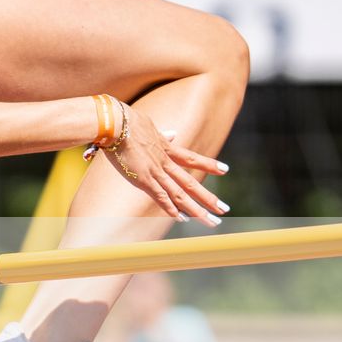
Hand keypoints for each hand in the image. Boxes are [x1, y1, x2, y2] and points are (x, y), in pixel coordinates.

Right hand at [100, 104, 230, 225]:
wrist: (116, 123)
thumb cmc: (126, 121)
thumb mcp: (149, 126)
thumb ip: (161, 134)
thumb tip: (173, 133)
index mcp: (165, 148)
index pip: (191, 158)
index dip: (208, 164)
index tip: (225, 170)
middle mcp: (164, 162)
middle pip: (190, 183)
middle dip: (208, 198)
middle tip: (224, 209)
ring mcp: (155, 171)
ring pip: (179, 194)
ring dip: (196, 209)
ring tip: (211, 221)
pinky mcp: (143, 179)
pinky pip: (160, 196)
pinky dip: (171, 208)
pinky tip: (182, 218)